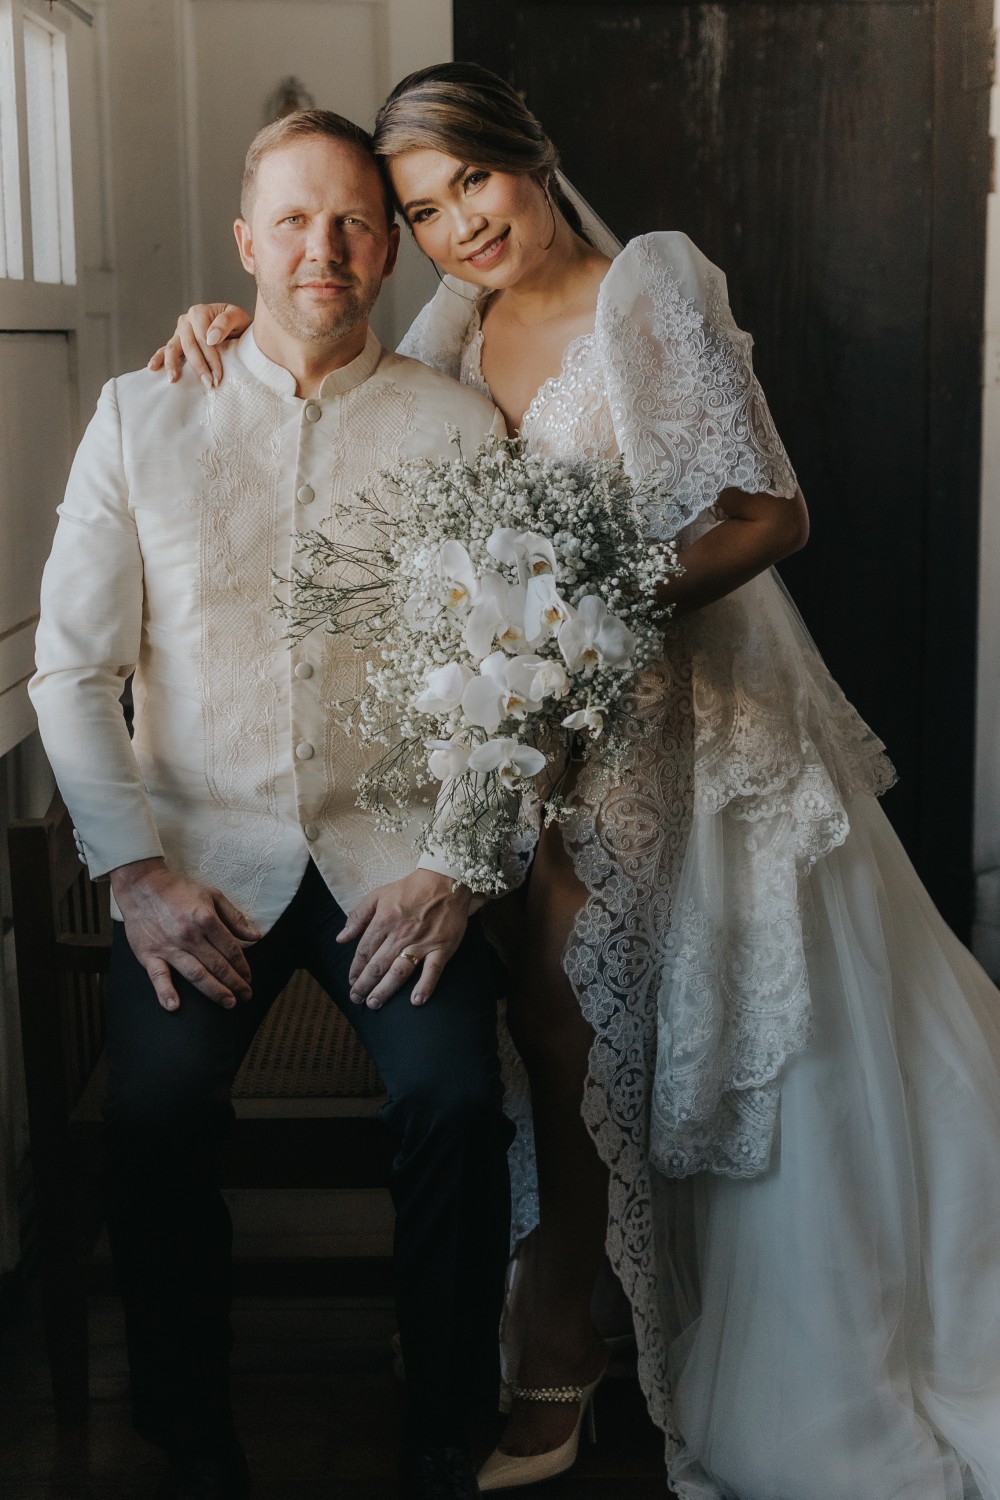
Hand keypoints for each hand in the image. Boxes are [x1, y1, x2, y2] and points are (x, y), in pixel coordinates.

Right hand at [109, 856, 262, 1011]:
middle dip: (234, 983)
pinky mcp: (148, 954)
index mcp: (205, 919)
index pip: (231, 949)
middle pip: (217, 965)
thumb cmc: (178, 890)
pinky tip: (174, 1006)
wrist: (141, 885)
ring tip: (228, 1002)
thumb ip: (235, 917)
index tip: (249, 978)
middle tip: (245, 996)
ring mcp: (168, 946)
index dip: (243, 966)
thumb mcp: (212, 895)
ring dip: (214, 991)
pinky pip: (158, 976)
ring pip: (195, 974)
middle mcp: (189, 935)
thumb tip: (256, 936)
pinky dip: (165, 992)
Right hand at [147, 303, 251, 386]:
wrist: (235, 325)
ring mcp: (179, 331)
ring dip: (172, 364)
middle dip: (198, 366)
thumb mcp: (238, 317)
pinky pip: (165, 350)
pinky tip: (153, 368)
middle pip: (188, 345)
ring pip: (172, 348)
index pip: (202, 338)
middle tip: (207, 384)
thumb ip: (225, 323)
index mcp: (199, 312)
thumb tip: (211, 338)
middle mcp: (186, 321)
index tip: (218, 376)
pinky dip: (158, 358)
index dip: (210, 358)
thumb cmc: (237, 323)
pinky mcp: (176, 341)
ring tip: (173, 379)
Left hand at [338, 870, 472, 1008]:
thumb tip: (341, 938)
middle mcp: (400, 935)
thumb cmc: (410, 888)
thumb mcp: (378, 895)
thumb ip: (357, 916)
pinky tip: (416, 1001)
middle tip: (357, 999)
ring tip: (374, 1003)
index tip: (351, 981)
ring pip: (399, 972)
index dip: (355, 969)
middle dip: (364, 985)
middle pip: (378, 966)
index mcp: (383, 921)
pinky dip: (425, 986)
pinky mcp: (442, 947)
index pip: (364, 951)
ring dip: (385, 990)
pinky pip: (433, 970)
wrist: (446, 880)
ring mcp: (422, 943)